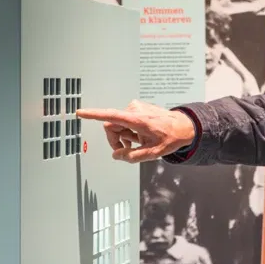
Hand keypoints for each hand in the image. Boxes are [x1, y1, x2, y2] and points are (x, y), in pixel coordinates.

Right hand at [77, 100, 196, 162]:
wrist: (184, 126)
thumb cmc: (170, 137)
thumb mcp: (153, 153)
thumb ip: (132, 156)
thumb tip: (116, 155)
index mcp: (137, 119)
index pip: (110, 116)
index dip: (93, 114)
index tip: (80, 112)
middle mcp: (134, 110)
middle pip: (111, 127)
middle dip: (117, 140)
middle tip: (129, 149)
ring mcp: (135, 107)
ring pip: (118, 125)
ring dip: (125, 136)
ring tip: (140, 140)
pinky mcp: (136, 107)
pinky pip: (124, 121)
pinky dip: (129, 130)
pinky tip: (140, 135)